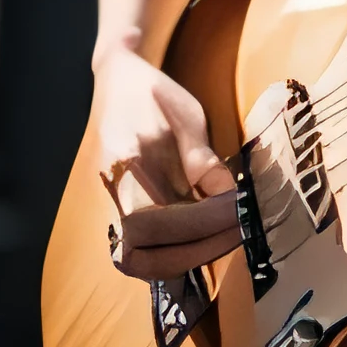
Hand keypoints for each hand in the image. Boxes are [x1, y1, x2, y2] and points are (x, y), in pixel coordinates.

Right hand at [92, 40, 238, 279]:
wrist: (117, 82)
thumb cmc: (153, 95)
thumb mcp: (187, 116)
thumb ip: (203, 161)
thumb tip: (228, 200)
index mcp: (122, 166)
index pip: (153, 219)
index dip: (200, 223)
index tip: (237, 212)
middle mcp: (109, 195)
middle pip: (141, 255)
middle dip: (196, 250)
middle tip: (238, 231)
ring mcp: (108, 208)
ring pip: (140, 263)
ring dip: (185, 260)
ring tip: (225, 239)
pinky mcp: (118, 215)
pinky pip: (142, 253)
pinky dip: (174, 257)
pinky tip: (206, 241)